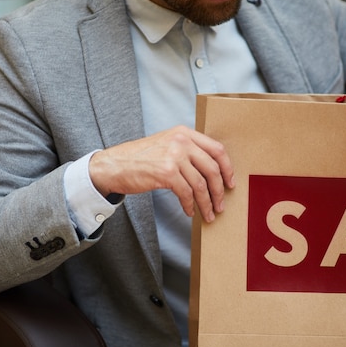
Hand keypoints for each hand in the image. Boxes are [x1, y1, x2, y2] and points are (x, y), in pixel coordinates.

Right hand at [89, 125, 234, 222]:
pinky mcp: (166, 172)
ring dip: (207, 202)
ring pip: (200, 184)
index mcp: (185, 132)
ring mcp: (174, 156)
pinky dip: (191, 205)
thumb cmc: (140, 158)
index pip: (217, 149)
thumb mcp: (167, 144)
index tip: (230, 182)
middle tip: (221, 204)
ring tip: (209, 214)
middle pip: (212, 168)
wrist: (114, 165)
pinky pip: (186, 193)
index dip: (227, 168)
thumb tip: (212, 171)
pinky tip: (190, 211)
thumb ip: (188, 150)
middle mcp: (181, 141)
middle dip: (219, 190)